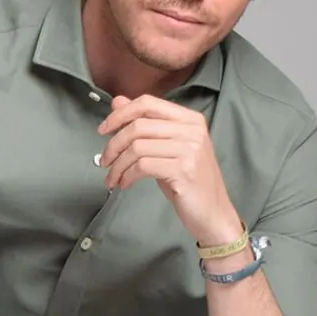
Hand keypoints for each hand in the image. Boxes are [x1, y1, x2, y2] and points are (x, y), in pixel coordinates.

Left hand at [96, 94, 239, 246]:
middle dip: (114, 145)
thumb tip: (117, 102)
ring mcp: (190, 149)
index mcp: (190, 119)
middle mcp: (192, 130)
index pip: (148, 103)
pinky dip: (127, 176)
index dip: (120, 114)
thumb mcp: (165, 149)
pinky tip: (125, 184)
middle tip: (104, 161)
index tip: (102, 130)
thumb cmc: (188, 182)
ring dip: (118, 165)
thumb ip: (145, 125)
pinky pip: (143, 166)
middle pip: (138, 126)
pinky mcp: (184, 170)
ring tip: (112, 178)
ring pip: (137, 147)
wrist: (213, 213)